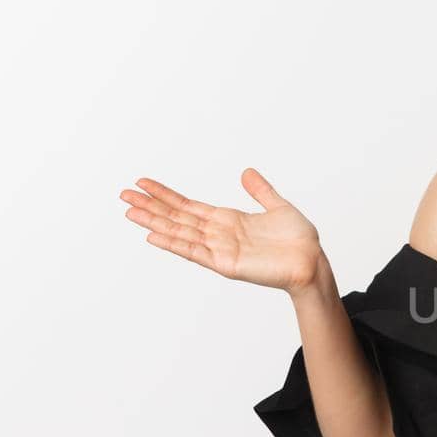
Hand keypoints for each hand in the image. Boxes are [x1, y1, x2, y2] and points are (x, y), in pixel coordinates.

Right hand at [121, 168, 323, 294]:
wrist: (313, 262)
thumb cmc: (299, 241)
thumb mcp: (278, 207)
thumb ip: (260, 191)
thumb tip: (246, 172)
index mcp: (228, 220)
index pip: (188, 206)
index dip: (165, 195)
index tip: (143, 183)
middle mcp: (219, 235)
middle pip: (176, 217)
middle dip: (150, 206)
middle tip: (123, 194)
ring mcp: (220, 250)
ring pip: (179, 233)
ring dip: (154, 222)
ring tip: (129, 212)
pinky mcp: (226, 264)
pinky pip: (195, 252)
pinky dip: (174, 243)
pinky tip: (153, 235)